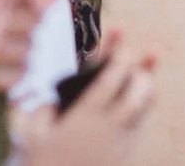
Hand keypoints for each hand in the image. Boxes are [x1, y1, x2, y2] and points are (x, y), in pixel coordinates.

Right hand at [15, 31, 158, 165]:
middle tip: (149, 53)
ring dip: (149, 89)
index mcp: (85, 116)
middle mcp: (107, 127)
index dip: (118, 54)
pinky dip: (140, 111)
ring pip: (144, 108)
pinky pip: (139, 127)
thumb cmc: (43, 165)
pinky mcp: (125, 155)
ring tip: (147, 75)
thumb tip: (51, 97)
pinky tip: (138, 100)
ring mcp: (120, 141)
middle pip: (138, 92)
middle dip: (145, 71)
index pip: (109, 78)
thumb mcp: (34, 136)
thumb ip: (43, 111)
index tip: (122, 33)